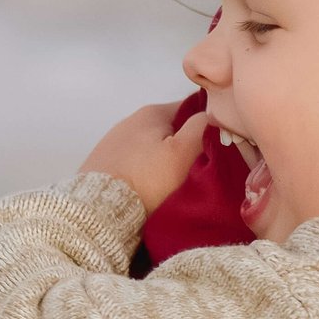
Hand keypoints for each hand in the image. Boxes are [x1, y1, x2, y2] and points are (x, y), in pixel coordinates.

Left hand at [80, 100, 210, 215]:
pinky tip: (149, 189)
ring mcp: (113, 141)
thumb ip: (202, 127)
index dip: (208, 124)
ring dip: (164, 160)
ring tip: (174, 183)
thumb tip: (212, 115)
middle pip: (170, 129)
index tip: (218, 145)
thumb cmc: (148, 180)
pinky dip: (145, 172)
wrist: (100, 210)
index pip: (191, 108)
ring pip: (152, 146)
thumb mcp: (184, 152)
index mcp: (152, 112)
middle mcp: (130, 120)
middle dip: (185, 145)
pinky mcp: (103, 163)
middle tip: (199, 168)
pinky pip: (134, 162)